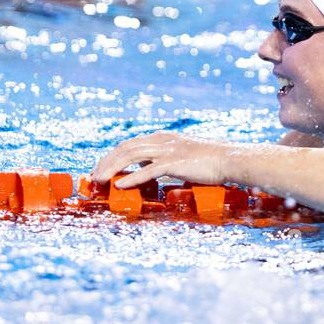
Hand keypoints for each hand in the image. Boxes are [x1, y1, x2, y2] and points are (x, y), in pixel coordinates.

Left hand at [92, 132, 230, 187]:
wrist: (230, 159)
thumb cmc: (209, 162)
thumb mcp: (183, 156)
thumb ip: (165, 160)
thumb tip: (149, 171)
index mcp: (162, 138)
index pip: (130, 144)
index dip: (112, 156)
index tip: (101, 168)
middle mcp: (162, 141)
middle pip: (125, 148)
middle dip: (106, 162)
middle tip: (94, 176)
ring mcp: (168, 151)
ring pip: (131, 156)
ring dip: (112, 169)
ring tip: (100, 181)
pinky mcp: (175, 163)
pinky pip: (148, 171)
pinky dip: (132, 178)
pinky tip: (120, 185)